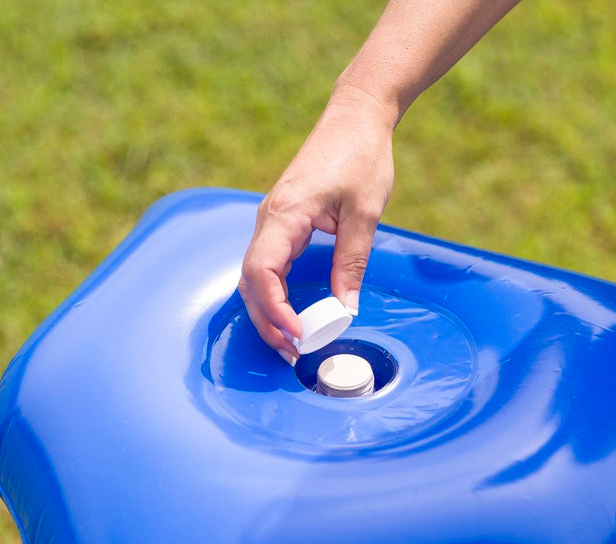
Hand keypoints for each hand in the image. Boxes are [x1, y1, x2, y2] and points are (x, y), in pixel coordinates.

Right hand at [239, 87, 396, 364]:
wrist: (355, 118)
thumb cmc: (361, 156)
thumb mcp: (364, 214)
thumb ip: (352, 263)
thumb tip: (346, 310)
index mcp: (285, 214)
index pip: (261, 273)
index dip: (275, 310)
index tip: (298, 334)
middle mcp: (269, 219)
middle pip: (250, 282)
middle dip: (268, 322)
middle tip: (293, 353)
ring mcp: (271, 221)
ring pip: (254, 278)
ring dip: (269, 313)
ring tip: (292, 342)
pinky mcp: (281, 223)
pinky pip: (266, 267)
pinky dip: (274, 295)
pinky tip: (292, 315)